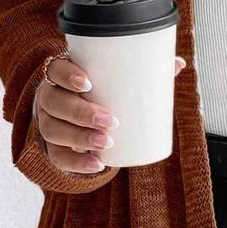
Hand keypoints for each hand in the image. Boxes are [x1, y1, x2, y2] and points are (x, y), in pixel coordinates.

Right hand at [33, 53, 187, 173]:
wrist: (77, 115)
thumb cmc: (100, 91)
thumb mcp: (114, 79)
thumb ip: (142, 71)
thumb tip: (178, 63)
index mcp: (61, 75)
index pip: (55, 70)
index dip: (67, 75)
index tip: (89, 84)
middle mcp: (49, 97)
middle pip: (55, 102)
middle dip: (81, 113)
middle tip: (111, 120)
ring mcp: (48, 123)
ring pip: (53, 130)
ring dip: (79, 137)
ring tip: (107, 142)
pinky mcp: (53, 147)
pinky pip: (58, 157)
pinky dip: (77, 163)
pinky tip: (97, 163)